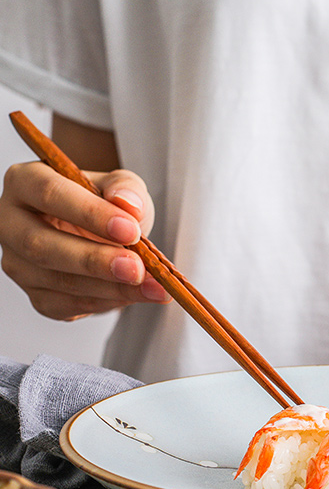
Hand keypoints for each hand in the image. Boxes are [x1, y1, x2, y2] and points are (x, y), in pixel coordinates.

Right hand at [0, 161, 168, 319]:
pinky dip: (107, 303)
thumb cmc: (108, 204)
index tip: (131, 230)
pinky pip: (68, 306)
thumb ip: (126, 188)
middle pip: (42, 246)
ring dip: (110, 288)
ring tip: (154, 287)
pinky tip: (137, 296)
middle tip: (137, 268)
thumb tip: (128, 203)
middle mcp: (11, 223)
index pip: (49, 194)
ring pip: (58, 282)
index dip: (90, 213)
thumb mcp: (122, 186)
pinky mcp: (37, 296)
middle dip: (95, 260)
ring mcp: (20, 264)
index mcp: (25, 182)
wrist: (108, 234)